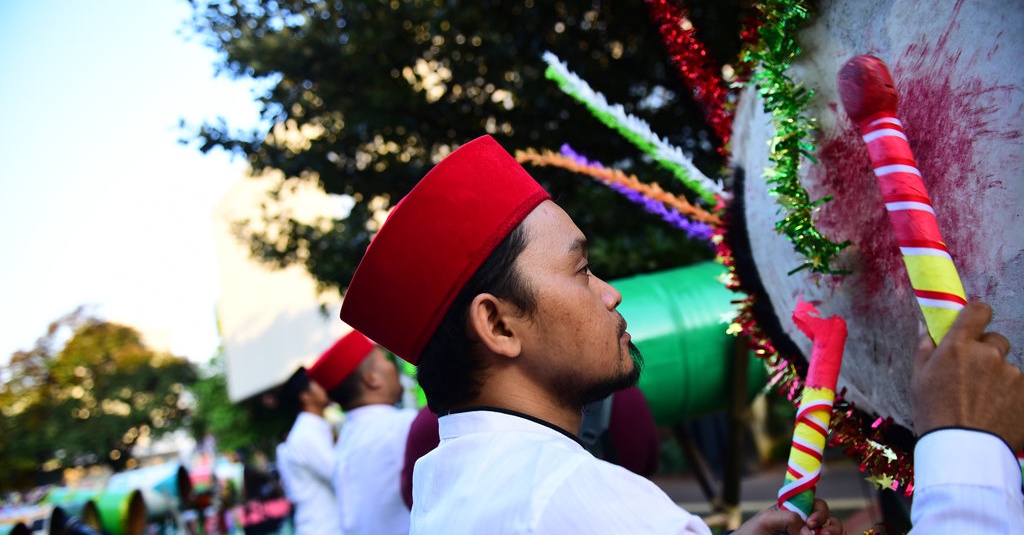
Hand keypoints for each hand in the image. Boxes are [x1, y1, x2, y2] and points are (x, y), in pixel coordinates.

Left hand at [732, 499, 843, 534]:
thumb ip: (788, 518)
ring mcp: (807, 534)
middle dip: (831, 525)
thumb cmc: (753, 532)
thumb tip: (809, 531)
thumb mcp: (766, 520)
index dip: (820, 511)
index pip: (816, 505)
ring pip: (832, 533)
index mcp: (796, 511)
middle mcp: (806, 524)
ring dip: (834, 533)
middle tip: (822, 534)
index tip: (811, 521)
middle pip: (829, 521)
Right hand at [910, 301, 1023, 450]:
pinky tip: (996, 414)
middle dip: (987, 353)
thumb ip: (926, 348)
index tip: (974, 324)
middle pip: (996, 341)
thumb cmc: (934, 413)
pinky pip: (1018, 388)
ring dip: (998, 378)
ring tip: (984, 403)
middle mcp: (989, 354)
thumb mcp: (918, 379)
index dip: (977, 315)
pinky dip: (1010, 397)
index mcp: (959, 346)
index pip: (978, 311)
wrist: (962, 450)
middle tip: (973, 376)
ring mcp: (1011, 374)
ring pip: (1007, 368)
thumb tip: (929, 326)